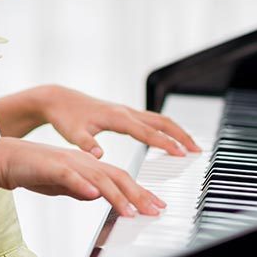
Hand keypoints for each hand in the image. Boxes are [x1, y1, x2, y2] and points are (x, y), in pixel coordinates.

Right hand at [0, 137, 165, 216]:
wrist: (5, 157)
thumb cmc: (34, 170)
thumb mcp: (63, 183)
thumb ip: (80, 188)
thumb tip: (97, 196)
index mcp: (89, 166)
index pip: (121, 179)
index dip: (140, 193)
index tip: (156, 206)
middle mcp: (84, 163)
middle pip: (118, 178)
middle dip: (139, 195)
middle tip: (155, 210)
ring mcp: (70, 164)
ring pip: (99, 179)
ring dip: (118, 195)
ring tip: (131, 211)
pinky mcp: (52, 167)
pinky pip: (70, 176)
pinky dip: (83, 185)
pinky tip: (94, 195)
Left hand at [40, 85, 202, 158]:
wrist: (60, 100)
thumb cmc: (66, 118)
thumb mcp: (73, 134)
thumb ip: (86, 145)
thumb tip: (99, 156)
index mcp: (117, 118)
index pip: (147, 132)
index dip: (165, 143)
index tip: (181, 153)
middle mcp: (126, 112)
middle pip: (162, 122)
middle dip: (181, 135)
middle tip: (197, 150)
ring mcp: (127, 111)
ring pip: (160, 119)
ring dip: (177, 131)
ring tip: (192, 146)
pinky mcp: (125, 114)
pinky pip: (152, 120)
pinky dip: (166, 129)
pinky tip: (172, 138)